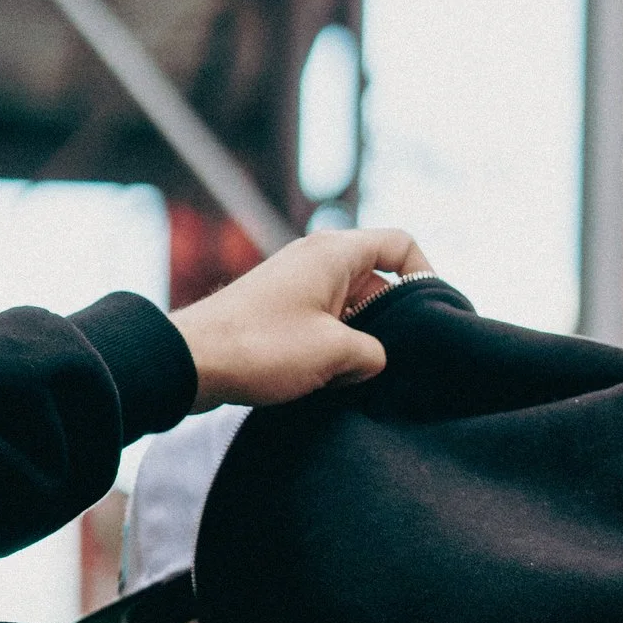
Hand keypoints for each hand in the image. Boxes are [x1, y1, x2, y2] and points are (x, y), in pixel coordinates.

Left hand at [172, 225, 430, 408]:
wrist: (191, 361)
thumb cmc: (261, 347)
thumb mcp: (334, 353)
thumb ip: (372, 353)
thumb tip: (373, 360)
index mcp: (334, 252)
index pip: (399, 243)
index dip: (425, 274)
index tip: (432, 314)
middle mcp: (315, 259)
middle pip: (376, 279)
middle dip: (389, 319)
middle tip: (394, 358)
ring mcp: (294, 284)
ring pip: (349, 306)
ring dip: (358, 340)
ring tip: (355, 374)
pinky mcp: (277, 310)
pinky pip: (322, 321)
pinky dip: (332, 346)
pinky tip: (328, 378)